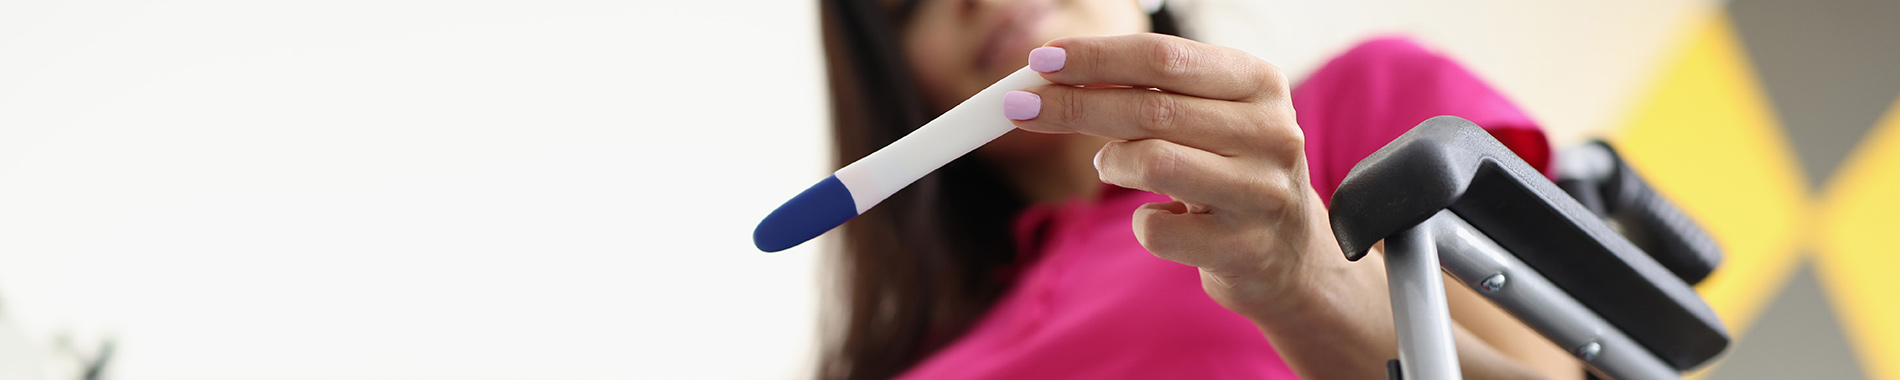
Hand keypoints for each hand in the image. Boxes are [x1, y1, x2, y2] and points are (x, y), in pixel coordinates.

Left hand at [1004, 33, 1347, 319]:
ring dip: (1112, 163)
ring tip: (1111, 165)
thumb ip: (1153, 92)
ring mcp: (1261, 193)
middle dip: (1074, 104)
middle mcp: (1271, 133)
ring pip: (1151, 162)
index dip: (1096, 57)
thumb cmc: (1232, 172)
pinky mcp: (1243, 249)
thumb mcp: (1212, 116)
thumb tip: (1058, 75)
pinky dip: (1142, 223)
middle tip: (1020, 106)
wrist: (1291, 258)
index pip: (1163, 58)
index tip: (1042, 60)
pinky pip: (1155, 230)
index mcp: (1260, 82)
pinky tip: (1160, 218)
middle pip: (1149, 108)